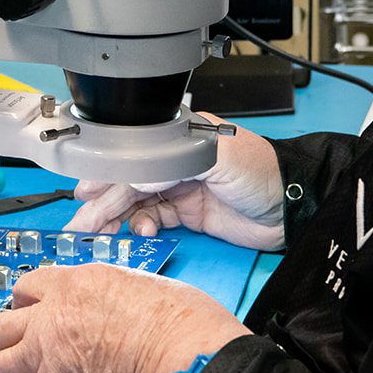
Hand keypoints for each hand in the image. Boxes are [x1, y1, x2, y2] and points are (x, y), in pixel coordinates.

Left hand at [0, 263, 249, 372]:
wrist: (184, 353)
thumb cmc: (178, 320)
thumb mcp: (137, 281)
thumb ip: (107, 291)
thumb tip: (108, 302)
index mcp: (75, 283)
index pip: (25, 287)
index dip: (22, 302)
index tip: (24, 312)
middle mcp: (53, 315)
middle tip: (0, 348)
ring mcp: (50, 354)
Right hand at [65, 115, 285, 249]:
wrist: (292, 206)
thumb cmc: (263, 170)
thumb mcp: (218, 156)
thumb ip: (174, 162)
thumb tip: (136, 173)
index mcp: (179, 139)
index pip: (132, 156)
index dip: (106, 173)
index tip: (85, 191)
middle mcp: (176, 162)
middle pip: (128, 182)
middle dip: (101, 202)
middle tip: (80, 223)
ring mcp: (182, 189)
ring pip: (136, 204)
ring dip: (115, 219)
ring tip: (97, 234)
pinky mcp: (190, 214)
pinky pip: (154, 220)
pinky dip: (141, 228)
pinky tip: (137, 233)